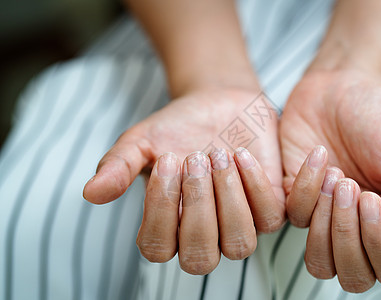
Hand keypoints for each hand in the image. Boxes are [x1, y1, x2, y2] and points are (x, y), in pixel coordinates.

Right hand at [83, 88, 284, 273]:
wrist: (218, 103)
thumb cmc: (177, 127)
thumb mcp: (142, 141)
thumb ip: (118, 167)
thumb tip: (91, 193)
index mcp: (167, 227)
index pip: (157, 248)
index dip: (160, 209)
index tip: (167, 159)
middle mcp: (204, 235)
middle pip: (200, 257)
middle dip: (197, 206)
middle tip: (194, 156)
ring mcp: (239, 225)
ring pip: (239, 245)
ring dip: (228, 199)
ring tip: (218, 154)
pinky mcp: (269, 208)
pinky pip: (270, 218)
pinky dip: (255, 185)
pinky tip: (241, 153)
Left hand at [280, 70, 380, 291]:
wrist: (337, 87)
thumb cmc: (377, 117)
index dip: (380, 246)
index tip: (371, 199)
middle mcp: (356, 227)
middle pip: (352, 274)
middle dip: (349, 236)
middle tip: (352, 187)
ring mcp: (322, 216)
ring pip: (318, 261)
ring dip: (326, 224)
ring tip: (337, 177)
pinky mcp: (292, 198)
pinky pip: (293, 216)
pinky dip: (306, 186)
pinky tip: (319, 155)